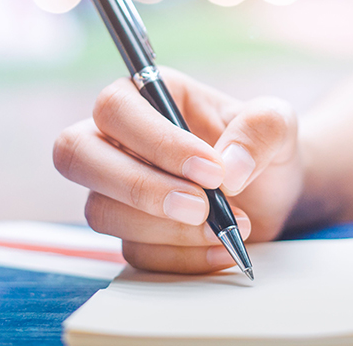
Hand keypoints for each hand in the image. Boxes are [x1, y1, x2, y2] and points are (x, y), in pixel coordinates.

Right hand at [53, 67, 303, 273]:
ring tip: (228, 227)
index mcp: (145, 95)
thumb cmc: (259, 144)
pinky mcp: (129, 233)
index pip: (115, 109)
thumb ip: (261, 129)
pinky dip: (181, 257)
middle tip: (200, 207)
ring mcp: (115, 190)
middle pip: (76, 156)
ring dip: (167, 229)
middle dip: (139, 188)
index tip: (212, 171)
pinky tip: (221, 249)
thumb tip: (230, 169)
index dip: (157, 142)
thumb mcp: (276, 123)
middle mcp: (117, 140)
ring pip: (102, 212)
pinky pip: (134, 253)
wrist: (269, 189)